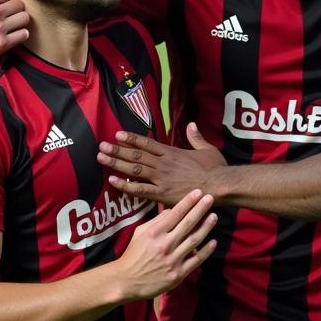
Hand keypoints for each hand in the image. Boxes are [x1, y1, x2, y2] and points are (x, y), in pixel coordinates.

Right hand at [0, 0, 29, 68]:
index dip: (6, 2)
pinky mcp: (3, 43)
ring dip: (21, 22)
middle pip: (19, 5)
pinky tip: (16, 37)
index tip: (4, 8)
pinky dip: (21, 35)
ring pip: (24, 18)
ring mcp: (0, 27)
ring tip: (16, 27)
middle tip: (12, 17)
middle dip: (16, 11)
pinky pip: (23, 35)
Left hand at [98, 122, 224, 206]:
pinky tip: (113, 181)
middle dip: (117, 150)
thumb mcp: (207, 149)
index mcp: (172, 152)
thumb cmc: (216, 169)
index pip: (147, 144)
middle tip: (101, 146)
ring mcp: (161, 179)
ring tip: (101, 158)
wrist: (220, 186)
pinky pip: (140, 189)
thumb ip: (196, 138)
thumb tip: (191, 125)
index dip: (131, 139)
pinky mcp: (162, 194)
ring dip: (116, 163)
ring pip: (134, 169)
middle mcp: (163, 164)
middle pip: (136, 155)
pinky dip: (126, 185)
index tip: (117, 134)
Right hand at [114, 188, 216, 300]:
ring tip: (214, 216)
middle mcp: (165, 244)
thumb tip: (171, 210)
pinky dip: (206, 251)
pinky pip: (196, 260)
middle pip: (187, 224)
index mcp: (155, 232)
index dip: (188, 202)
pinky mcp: (178, 274)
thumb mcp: (139, 233)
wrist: (127, 281)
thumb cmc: (133, 254)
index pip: (175, 213)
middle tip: (211, 198)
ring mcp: (173, 260)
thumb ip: (156, 221)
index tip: (198, 192)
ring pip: (194, 240)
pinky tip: (213, 242)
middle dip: (200, 209)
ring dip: (206, 227)